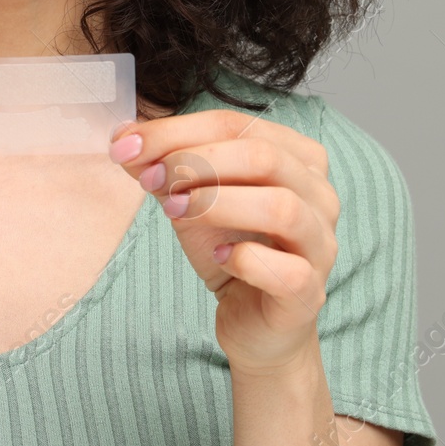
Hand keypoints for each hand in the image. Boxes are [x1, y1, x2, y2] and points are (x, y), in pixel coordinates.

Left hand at [109, 110, 339, 374]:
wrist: (253, 321)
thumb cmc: (229, 248)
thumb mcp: (191, 199)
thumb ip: (163, 167)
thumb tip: (124, 138)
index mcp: (296, 157)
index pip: (235, 124)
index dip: (175, 131)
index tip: (125, 146)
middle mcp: (320, 195)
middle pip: (263, 156)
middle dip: (195, 162)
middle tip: (150, 179)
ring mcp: (321, 244)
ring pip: (282, 207)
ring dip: (217, 203)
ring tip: (174, 211)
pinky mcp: (310, 292)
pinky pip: (287, 270)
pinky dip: (245, 259)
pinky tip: (218, 256)